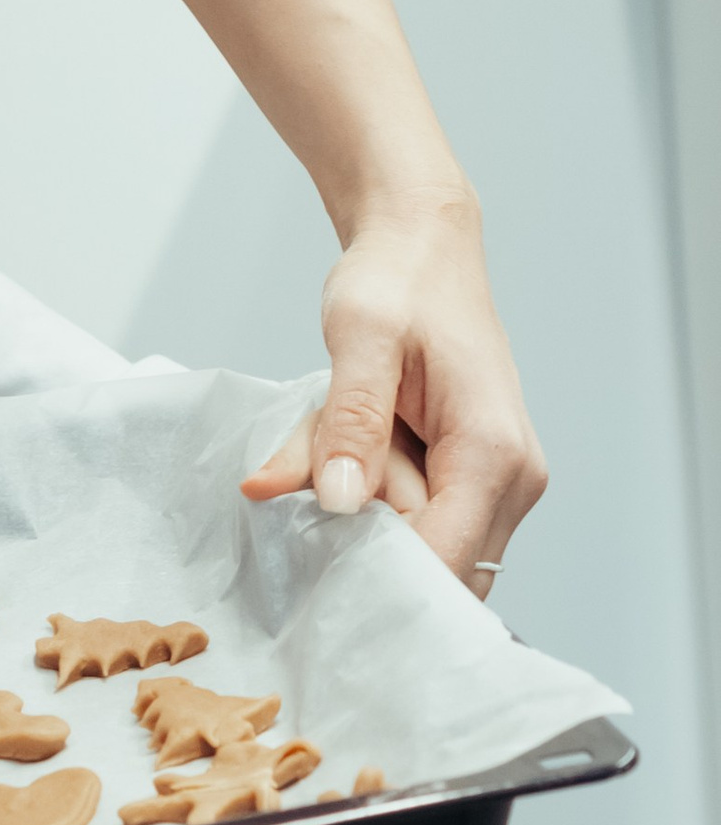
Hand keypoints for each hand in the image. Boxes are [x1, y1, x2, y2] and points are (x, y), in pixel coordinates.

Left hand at [242, 190, 546, 593]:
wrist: (424, 246)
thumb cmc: (398, 281)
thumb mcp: (361, 335)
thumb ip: (350, 419)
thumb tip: (339, 502)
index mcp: (493, 450)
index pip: (445, 560)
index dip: (379, 578)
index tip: (311, 569)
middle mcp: (513, 479)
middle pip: (435, 567)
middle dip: (362, 541)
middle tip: (312, 473)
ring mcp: (500, 484)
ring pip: (423, 547)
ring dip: (361, 518)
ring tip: (328, 446)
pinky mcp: (477, 480)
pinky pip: (420, 520)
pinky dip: (370, 499)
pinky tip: (346, 451)